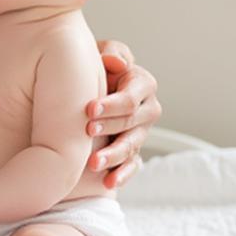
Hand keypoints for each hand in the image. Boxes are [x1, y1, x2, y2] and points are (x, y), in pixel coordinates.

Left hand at [85, 40, 160, 189]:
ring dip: (114, 155)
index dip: (112, 104)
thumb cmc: (94, 67)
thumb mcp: (100, 53)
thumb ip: (111, 53)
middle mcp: (148, 109)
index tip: (89, 109)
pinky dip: (122, 174)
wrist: (88, 89)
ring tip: (94, 163)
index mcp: (142, 84)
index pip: (131, 97)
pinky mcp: (133, 152)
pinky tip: (108, 182)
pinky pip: (133, 166)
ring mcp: (142, 133)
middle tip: (87, 132)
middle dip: (110, 127)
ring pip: (132, 146)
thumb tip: (118, 63)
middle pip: (133, 122)